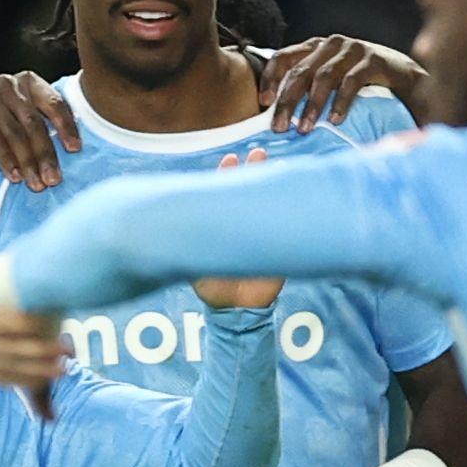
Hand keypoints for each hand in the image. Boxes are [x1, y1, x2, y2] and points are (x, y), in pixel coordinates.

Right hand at [0, 70, 78, 190]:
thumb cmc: (0, 125)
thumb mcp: (24, 118)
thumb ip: (45, 124)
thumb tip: (73, 153)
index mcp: (30, 82)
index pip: (54, 103)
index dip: (66, 127)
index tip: (75, 150)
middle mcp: (9, 84)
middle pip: (33, 122)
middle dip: (45, 154)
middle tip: (53, 180)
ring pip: (14, 133)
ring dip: (27, 162)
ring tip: (35, 184)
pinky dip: (6, 160)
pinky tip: (14, 177)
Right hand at [0, 245, 63, 392]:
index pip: (4, 324)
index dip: (31, 325)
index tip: (53, 321)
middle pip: (11, 352)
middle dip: (42, 354)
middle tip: (70, 351)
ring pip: (4, 369)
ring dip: (34, 372)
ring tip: (61, 371)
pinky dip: (14, 380)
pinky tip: (31, 381)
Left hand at [191, 145, 280, 308]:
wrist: (234, 310)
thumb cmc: (211, 285)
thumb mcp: (194, 263)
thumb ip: (190, 245)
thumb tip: (173, 223)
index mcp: (223, 224)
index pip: (225, 193)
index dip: (227, 176)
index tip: (229, 160)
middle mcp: (244, 224)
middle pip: (249, 191)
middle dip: (253, 172)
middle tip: (257, 155)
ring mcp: (261, 234)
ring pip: (267, 204)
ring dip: (271, 185)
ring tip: (276, 166)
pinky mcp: (277, 249)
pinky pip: (285, 228)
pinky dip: (288, 212)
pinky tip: (292, 197)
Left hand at [260, 33, 422, 131]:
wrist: (407, 81)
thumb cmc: (363, 87)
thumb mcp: (332, 86)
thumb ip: (308, 93)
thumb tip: (279, 119)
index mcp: (315, 48)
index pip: (284, 57)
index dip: (271, 78)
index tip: (263, 102)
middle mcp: (331, 44)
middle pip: (301, 71)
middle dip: (288, 101)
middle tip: (280, 127)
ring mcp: (353, 49)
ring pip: (324, 76)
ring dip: (312, 105)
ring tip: (305, 128)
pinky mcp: (373, 60)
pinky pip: (352, 81)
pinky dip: (341, 102)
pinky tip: (335, 120)